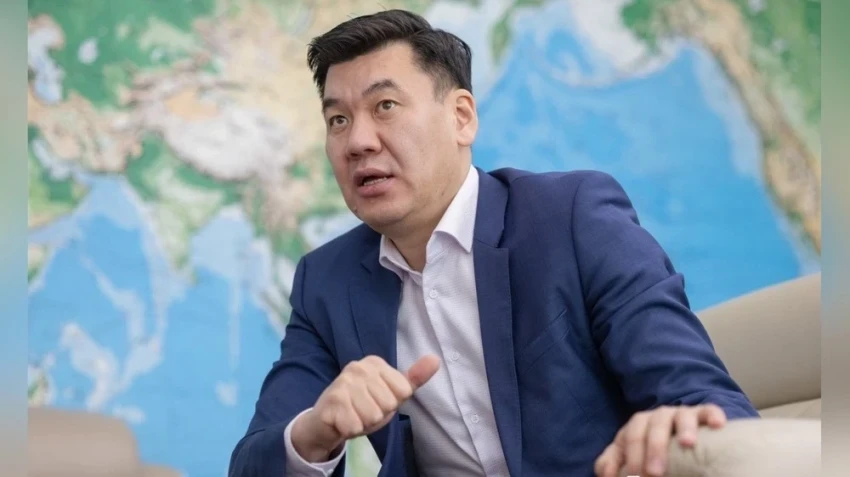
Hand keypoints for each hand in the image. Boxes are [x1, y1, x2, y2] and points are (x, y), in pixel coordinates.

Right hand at [291, 354, 439, 461]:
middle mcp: (359, 366)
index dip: (392, 403)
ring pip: (374, 416)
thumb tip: (435, 359)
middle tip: (363, 410)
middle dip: (378, 414)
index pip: (404, 391)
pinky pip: (357, 426)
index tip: (376, 400)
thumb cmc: (362, 406)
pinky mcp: (333, 399)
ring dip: (364, 422)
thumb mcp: (391, 394)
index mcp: (375, 362)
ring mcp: (344, 381)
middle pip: (389, 404)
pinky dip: (351, 430)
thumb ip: (414, 378)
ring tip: (354, 415)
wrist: (326, 420)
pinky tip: (343, 421)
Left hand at [594, 404, 726, 476]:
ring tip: (688, 443)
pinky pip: (709, 410)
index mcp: (638, 424)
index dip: (632, 458)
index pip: (632, 438)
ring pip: (682, 416)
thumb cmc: (649, 448)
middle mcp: (659, 416)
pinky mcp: (703, 414)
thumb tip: (606, 474)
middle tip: (654, 472)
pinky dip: (713, 414)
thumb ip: (612, 461)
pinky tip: (718, 425)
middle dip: (654, 449)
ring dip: (685, 429)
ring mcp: (682, 414)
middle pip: (654, 427)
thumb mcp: (629, 453)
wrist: (677, 433)